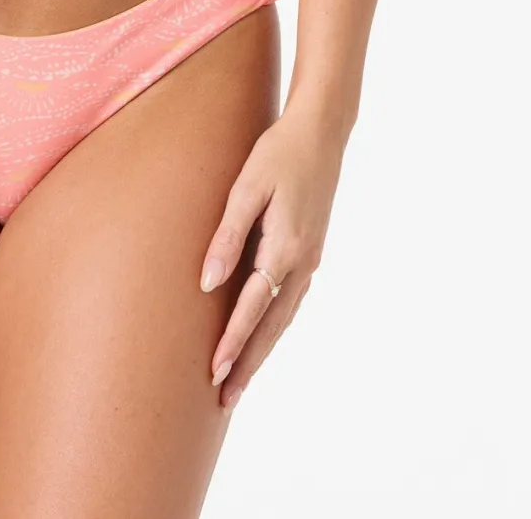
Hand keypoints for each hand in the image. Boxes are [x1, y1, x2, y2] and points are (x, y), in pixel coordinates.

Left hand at [199, 102, 346, 409]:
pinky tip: (262, 337)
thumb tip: (207, 283)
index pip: (254, 307)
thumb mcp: (246, 186)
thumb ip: (227, 234)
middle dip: (248, 362)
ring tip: (238, 380)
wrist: (322, 132)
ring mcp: (311, 260)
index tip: (214, 372)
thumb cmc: (278, 153)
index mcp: (287, 247)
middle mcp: (303, 262)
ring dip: (261, 350)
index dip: (233, 341)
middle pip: (272, 325)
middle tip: (225, 399)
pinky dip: (275, 326)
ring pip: (284, 318)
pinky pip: (290, 301)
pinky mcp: (311, 252)